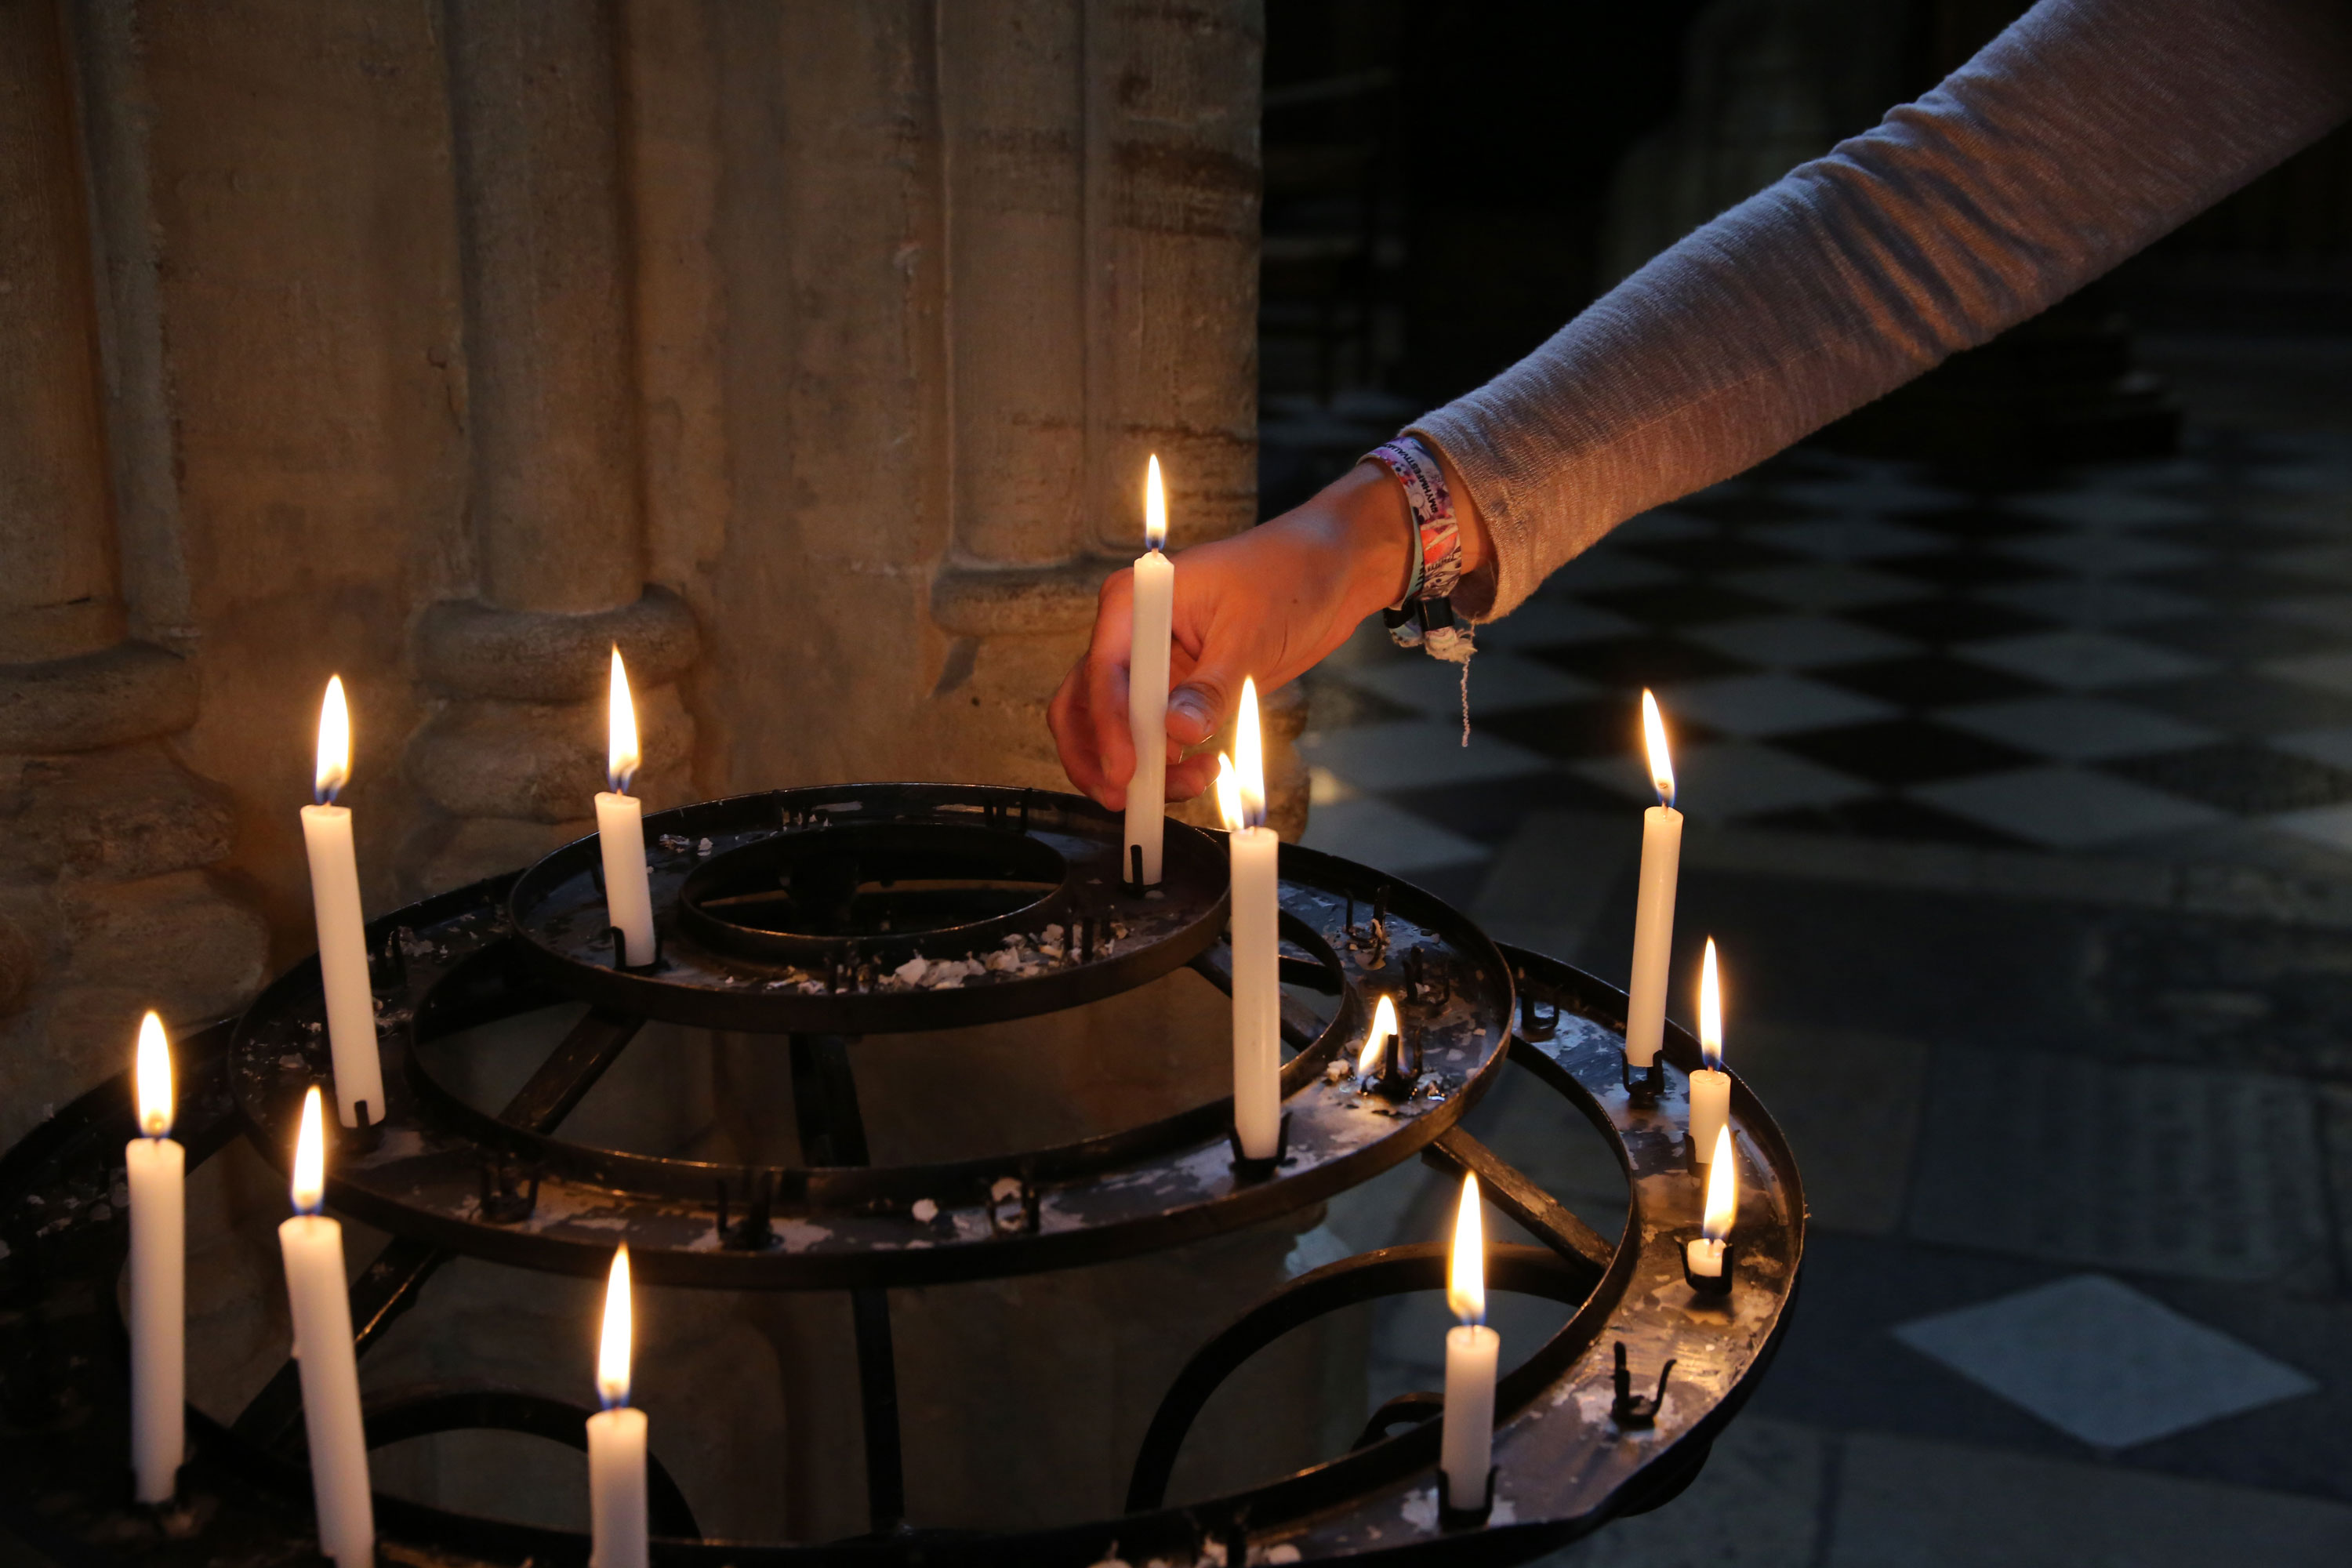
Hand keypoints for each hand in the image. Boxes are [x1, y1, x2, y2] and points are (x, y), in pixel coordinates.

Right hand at [1050, 462, 1437, 807]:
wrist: (1326, 574)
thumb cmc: (1288, 577)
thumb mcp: (1252, 634)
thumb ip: (1212, 687)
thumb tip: (1178, 731)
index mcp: (1135, 602)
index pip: (1104, 672)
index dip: (1109, 727)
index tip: (1126, 772)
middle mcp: (1129, 634)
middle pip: (1084, 704)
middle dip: (1100, 755)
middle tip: (1131, 797)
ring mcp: (1148, 665)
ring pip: (1111, 728)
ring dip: (1135, 767)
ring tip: (1191, 782)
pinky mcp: (1170, 690)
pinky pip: (1148, 736)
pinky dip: (1160, 764)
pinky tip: (1199, 770)